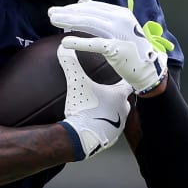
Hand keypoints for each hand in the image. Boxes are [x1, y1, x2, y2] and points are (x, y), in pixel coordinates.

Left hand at [49, 0, 167, 92]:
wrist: (149, 69)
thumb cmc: (132, 49)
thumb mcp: (118, 27)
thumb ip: (101, 14)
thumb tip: (82, 0)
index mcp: (121, 13)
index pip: (93, 7)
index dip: (74, 8)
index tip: (58, 10)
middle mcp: (120, 20)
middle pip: (89, 13)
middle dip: (68, 12)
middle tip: (51, 13)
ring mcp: (120, 33)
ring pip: (90, 24)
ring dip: (69, 21)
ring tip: (54, 21)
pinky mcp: (117, 49)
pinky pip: (95, 44)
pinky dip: (79, 42)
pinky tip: (65, 42)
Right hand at [58, 39, 132, 158]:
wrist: (82, 137)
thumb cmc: (83, 110)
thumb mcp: (75, 83)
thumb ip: (70, 64)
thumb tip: (62, 49)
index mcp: (118, 95)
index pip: (126, 83)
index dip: (122, 79)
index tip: (120, 77)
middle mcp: (123, 109)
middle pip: (124, 100)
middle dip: (116, 96)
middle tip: (107, 93)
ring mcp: (119, 125)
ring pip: (118, 115)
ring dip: (111, 111)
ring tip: (101, 109)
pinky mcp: (112, 138)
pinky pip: (111, 128)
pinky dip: (105, 125)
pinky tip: (95, 123)